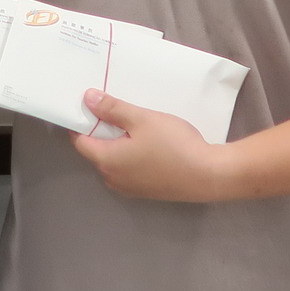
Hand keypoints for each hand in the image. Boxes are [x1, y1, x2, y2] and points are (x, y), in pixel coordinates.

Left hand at [69, 89, 229, 202]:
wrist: (208, 175)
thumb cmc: (173, 145)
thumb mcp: (142, 119)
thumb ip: (113, 109)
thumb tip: (87, 99)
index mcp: (107, 162)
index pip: (80, 142)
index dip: (81, 123)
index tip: (88, 106)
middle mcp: (113, 179)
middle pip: (96, 152)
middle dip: (100, 132)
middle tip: (113, 110)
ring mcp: (130, 189)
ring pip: (113, 162)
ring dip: (117, 144)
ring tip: (132, 125)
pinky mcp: (146, 191)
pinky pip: (128, 170)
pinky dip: (130, 156)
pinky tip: (146, 144)